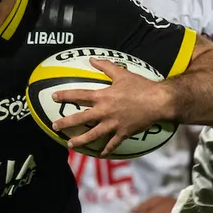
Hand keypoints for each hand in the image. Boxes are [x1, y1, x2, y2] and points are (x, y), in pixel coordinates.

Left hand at [51, 58, 168, 156]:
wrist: (158, 101)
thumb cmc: (140, 86)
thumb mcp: (122, 74)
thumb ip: (105, 66)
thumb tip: (91, 59)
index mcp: (103, 96)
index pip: (79, 95)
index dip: (65, 95)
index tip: (53, 97)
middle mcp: (105, 112)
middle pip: (81, 119)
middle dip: (66, 123)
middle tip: (55, 126)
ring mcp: (113, 124)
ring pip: (93, 135)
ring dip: (80, 140)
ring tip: (70, 144)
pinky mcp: (123, 133)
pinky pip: (112, 144)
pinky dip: (106, 149)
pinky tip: (100, 154)